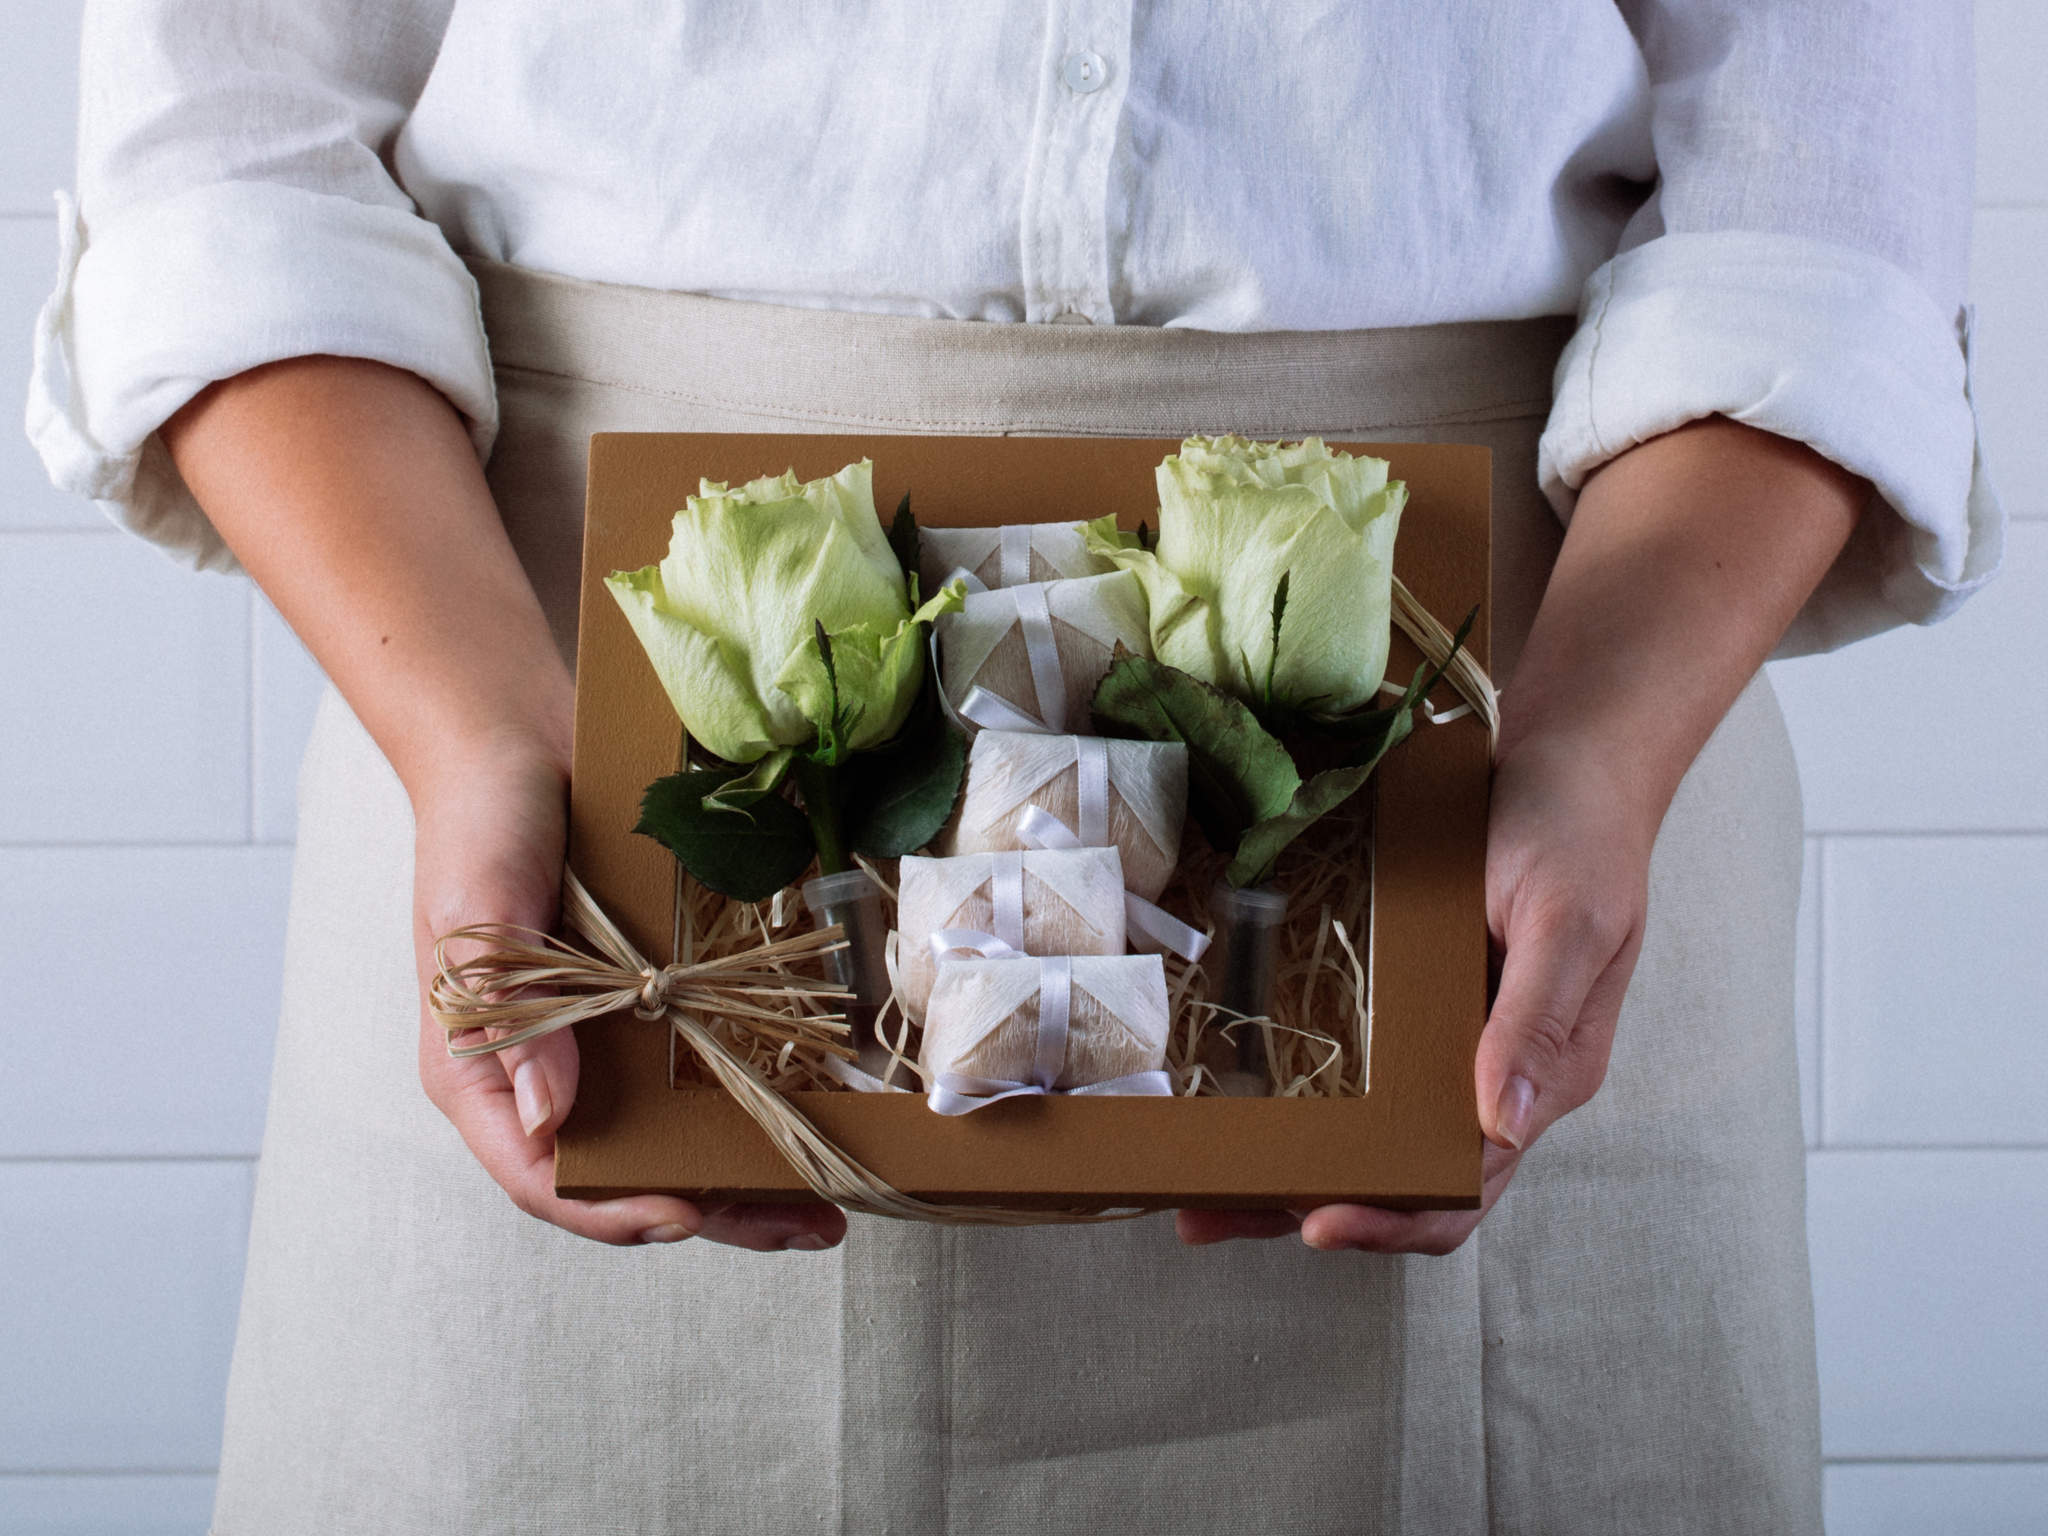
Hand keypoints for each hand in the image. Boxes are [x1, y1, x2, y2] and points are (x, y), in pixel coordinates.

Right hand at [410, 727, 846, 1252]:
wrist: (521, 744)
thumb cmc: (479, 824)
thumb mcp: (478, 908)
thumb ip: (507, 1005)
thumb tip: (546, 1116)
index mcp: (484, 1072)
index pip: (540, 1176)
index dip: (613, 1209)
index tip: (687, 1214)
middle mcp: (545, 1076)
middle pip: (625, 1176)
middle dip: (714, 1211)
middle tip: (805, 1227)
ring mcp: (603, 1045)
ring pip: (673, 1138)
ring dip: (746, 1176)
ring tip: (828, 1205)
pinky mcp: (650, 1007)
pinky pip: (700, 1073)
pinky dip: (752, 1104)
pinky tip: (813, 1118)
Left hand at [1177, 733, 1649, 1253]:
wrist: (1561, 754)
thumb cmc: (1578, 832)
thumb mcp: (1571, 917)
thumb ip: (1539, 1019)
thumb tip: (1502, 1124)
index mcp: (1543, 1077)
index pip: (1465, 1185)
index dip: (1393, 1220)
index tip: (1316, 1222)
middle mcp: (1486, 1073)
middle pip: (1396, 1175)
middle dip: (1304, 1205)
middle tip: (1207, 1217)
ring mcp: (1440, 1036)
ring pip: (1360, 1129)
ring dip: (1283, 1161)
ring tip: (1193, 1185)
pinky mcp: (1402, 993)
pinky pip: (1346, 1061)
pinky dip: (1290, 1091)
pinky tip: (1226, 1096)